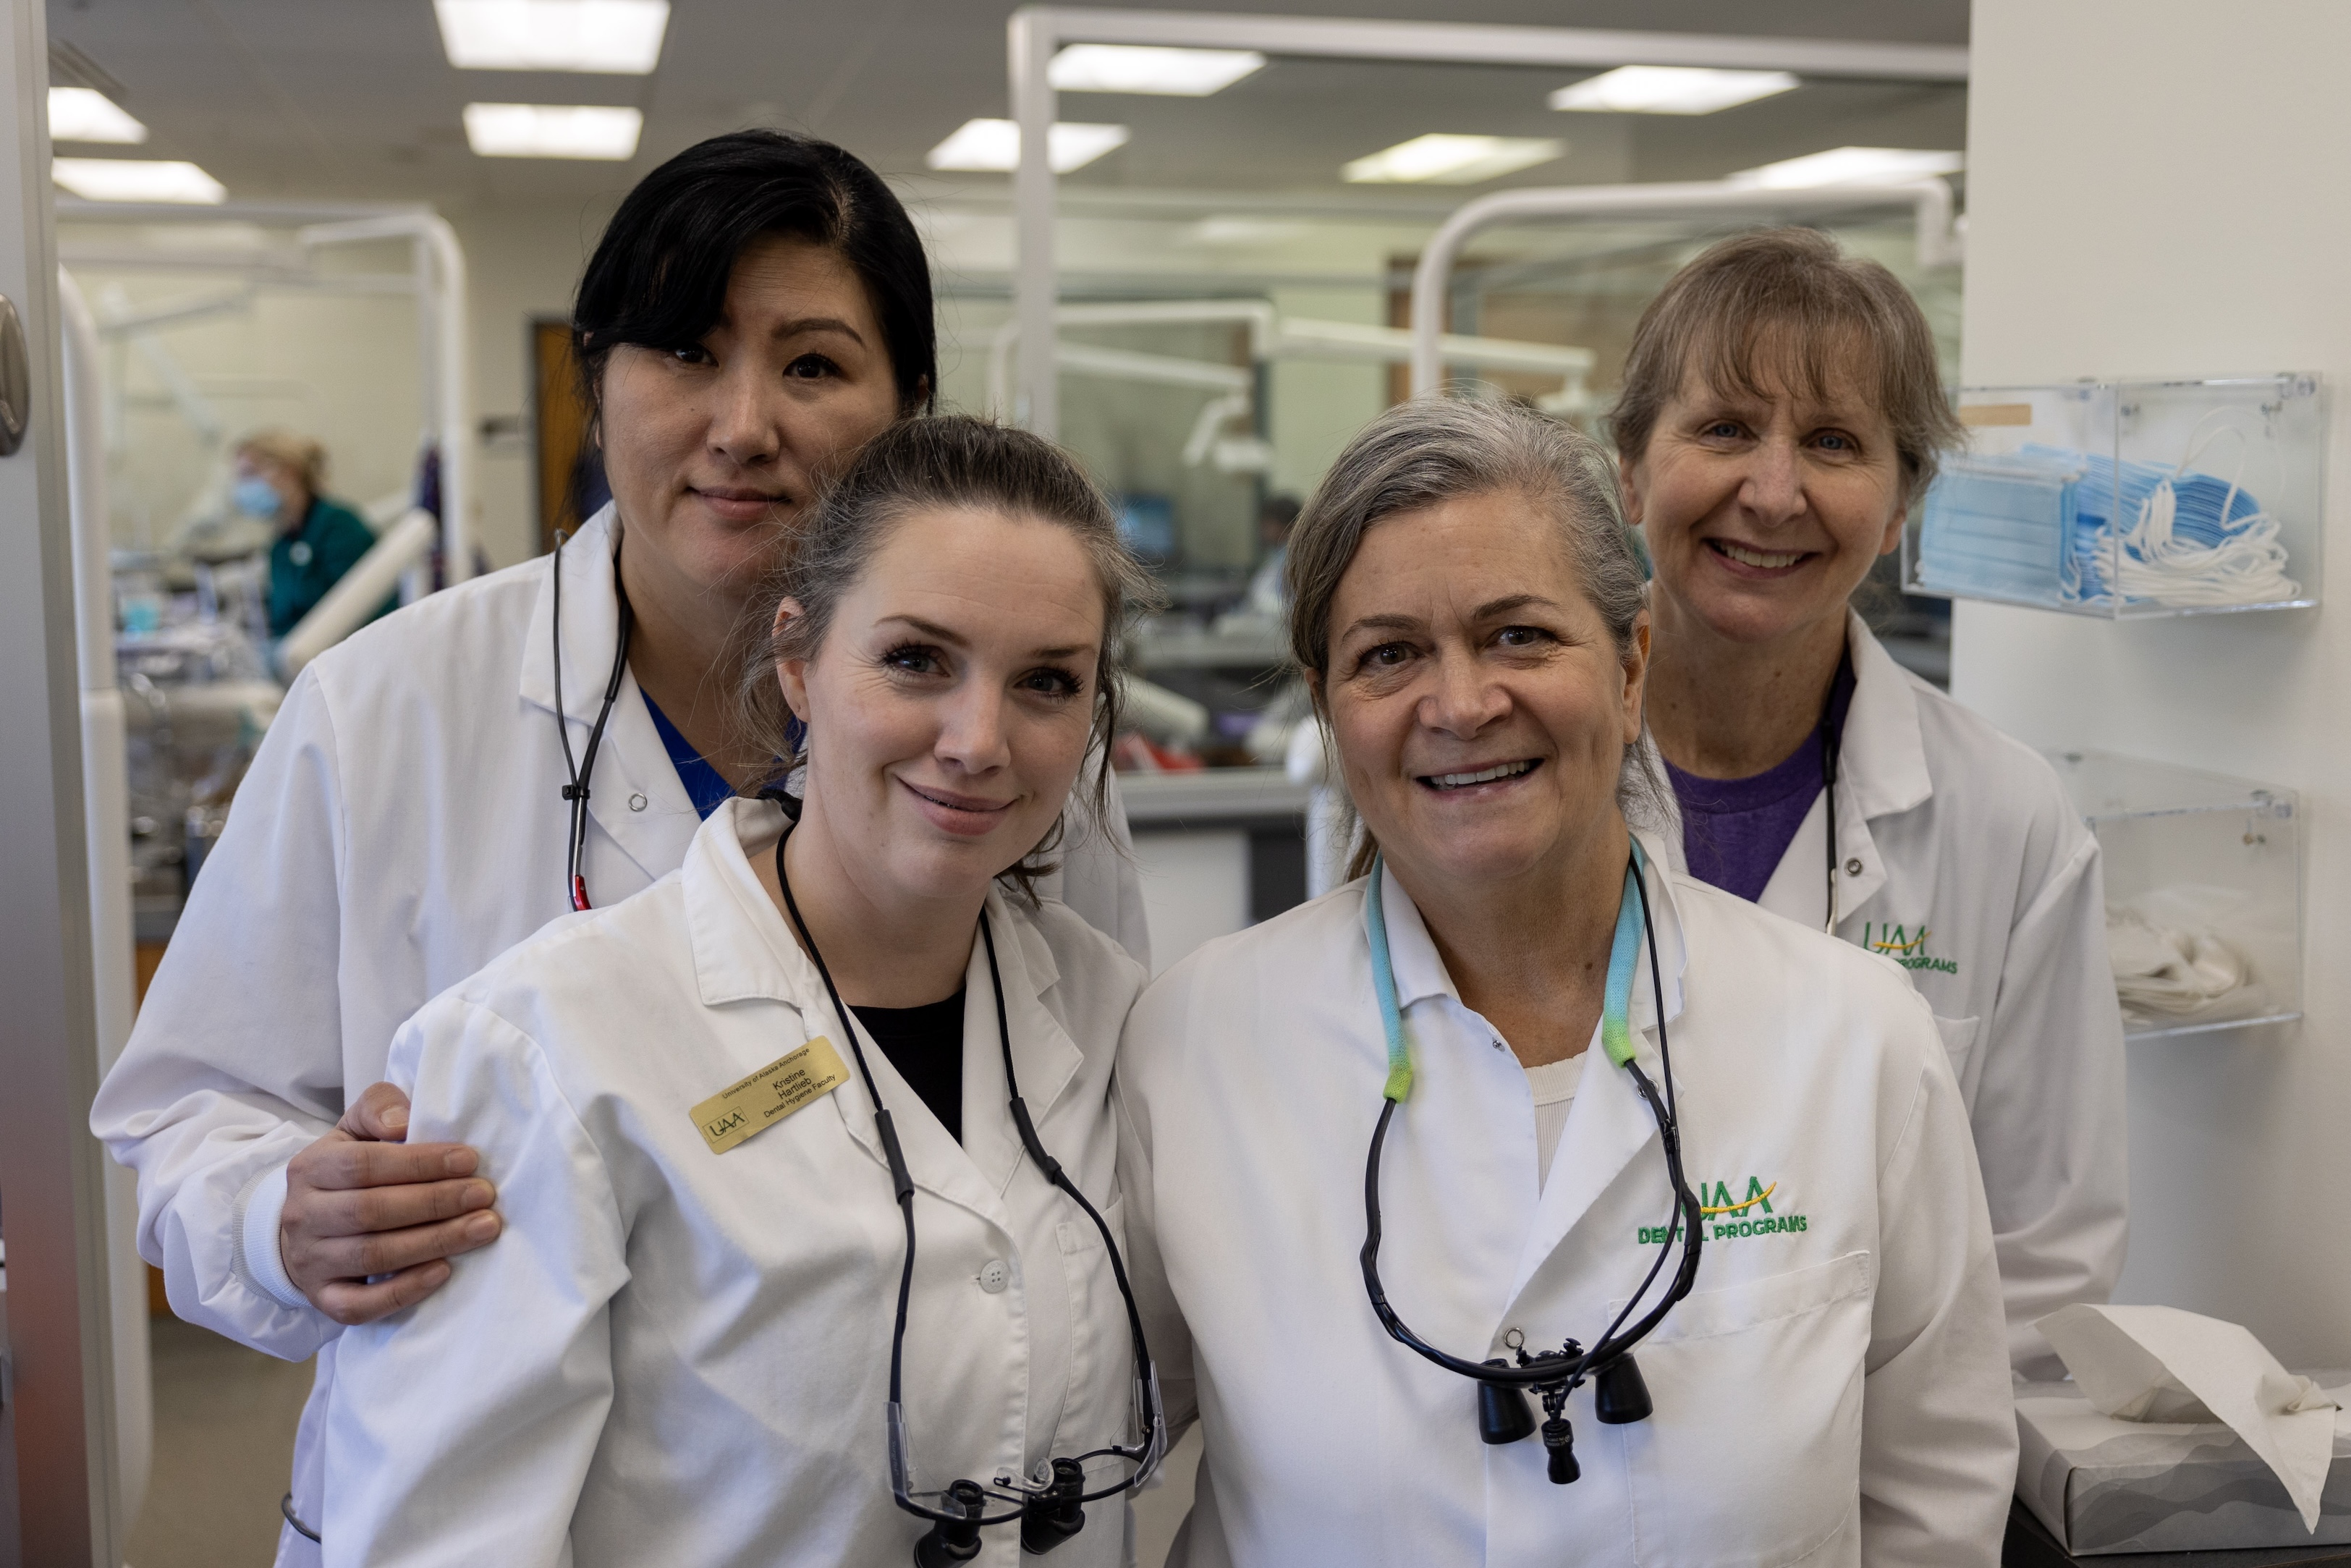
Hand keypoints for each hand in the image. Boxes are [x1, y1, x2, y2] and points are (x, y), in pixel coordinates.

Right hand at [279, 1081, 501, 1324]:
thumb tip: (403, 1122)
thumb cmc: (346, 1172)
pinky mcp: (324, 1299)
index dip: (419, 1163)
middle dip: (435, 1203)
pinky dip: (403, 1291)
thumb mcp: (355, 1130)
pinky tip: (443, 1272)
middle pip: (370, 1211)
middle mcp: (303, 1216)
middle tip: (485, 1195)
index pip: (363, 1165)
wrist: (304, 1227)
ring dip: (434, 1242)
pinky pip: (360, 1305)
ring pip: (372, 1256)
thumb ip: (378, 1109)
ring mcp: (310, 1262)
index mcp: (310, 1168)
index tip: (469, 1160)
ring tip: (483, 1228)